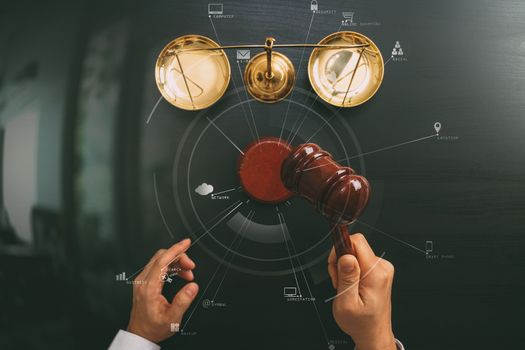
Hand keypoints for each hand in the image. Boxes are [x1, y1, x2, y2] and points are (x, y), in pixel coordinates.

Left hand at [127, 239, 198, 342]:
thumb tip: (193, 286)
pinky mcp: (144, 282)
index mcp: (149, 288)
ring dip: (176, 261)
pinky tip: (179, 273)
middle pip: (161, 257)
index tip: (186, 242)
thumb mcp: (172, 319)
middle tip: (191, 266)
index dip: (176, 249)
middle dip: (179, 256)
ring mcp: (142, 280)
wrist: (141, 334)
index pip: (162, 261)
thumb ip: (183, 301)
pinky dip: (170, 266)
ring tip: (188, 273)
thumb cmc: (153, 328)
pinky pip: (157, 266)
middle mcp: (143, 281)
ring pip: (159, 260)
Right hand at [327, 233, 395, 349]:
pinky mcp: (378, 271)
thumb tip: (346, 256)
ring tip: (344, 286)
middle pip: (354, 246)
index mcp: (376, 273)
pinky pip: (359, 260)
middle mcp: (382, 268)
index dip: (340, 249)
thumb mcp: (347, 304)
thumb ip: (347, 278)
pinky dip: (350, 271)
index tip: (335, 264)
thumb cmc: (361, 323)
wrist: (373, 334)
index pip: (357, 241)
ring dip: (344, 268)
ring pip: (355, 254)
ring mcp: (381, 269)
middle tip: (339, 281)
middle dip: (340, 261)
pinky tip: (350, 285)